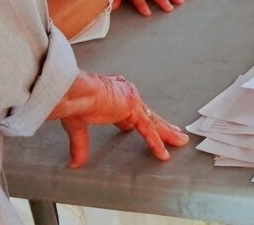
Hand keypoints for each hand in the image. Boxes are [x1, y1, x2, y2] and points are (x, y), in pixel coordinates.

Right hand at [50, 71, 189, 167]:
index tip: (134, 126)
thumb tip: (75, 162)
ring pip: (153, 121)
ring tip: (179, 140)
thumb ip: (81, 144)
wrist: (76, 92)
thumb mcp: (78, 124)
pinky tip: (163, 153)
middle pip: (147, 114)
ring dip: (166, 132)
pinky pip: (148, 129)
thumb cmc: (74, 99)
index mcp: (112, 93)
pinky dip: (156, 142)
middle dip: (160, 125)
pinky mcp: (133, 109)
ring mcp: (131, 100)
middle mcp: (125, 93)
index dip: (134, 120)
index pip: (128, 109)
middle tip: (172, 131)